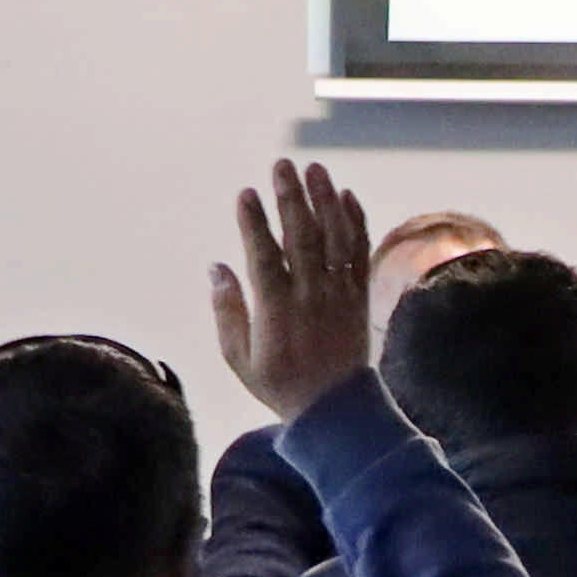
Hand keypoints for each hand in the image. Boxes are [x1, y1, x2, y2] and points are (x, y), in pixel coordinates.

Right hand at [208, 158, 383, 422]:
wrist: (337, 411)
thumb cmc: (279, 384)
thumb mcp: (239, 358)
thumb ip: (227, 311)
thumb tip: (216, 268)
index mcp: (277, 311)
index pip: (264, 258)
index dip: (254, 225)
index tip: (246, 194)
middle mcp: (311, 298)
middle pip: (302, 239)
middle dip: (291, 199)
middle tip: (282, 165)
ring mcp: (339, 296)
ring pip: (335, 240)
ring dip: (325, 201)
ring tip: (315, 169)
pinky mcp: (359, 297)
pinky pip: (360, 254)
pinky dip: (356, 223)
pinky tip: (345, 196)